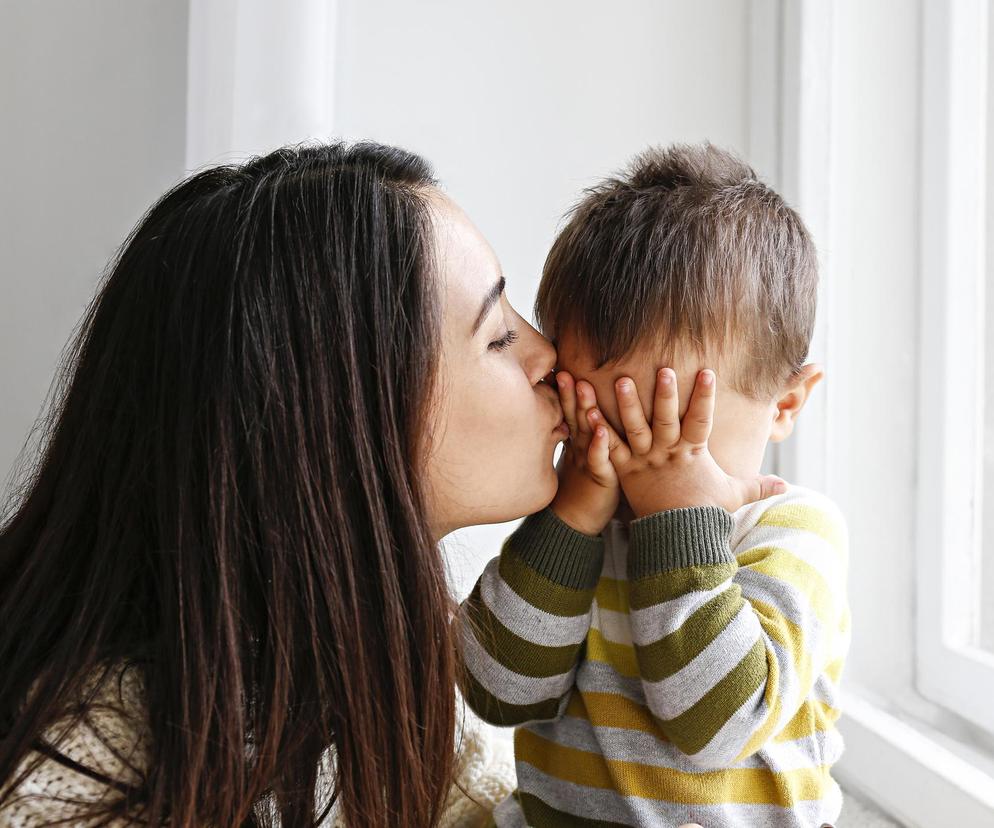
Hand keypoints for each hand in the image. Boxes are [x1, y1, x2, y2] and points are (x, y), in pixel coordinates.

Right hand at [548, 371, 619, 535]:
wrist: (575, 524)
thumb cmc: (583, 490)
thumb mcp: (581, 458)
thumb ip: (582, 435)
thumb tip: (584, 413)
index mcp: (577, 442)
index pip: (568, 412)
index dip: (563, 392)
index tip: (557, 369)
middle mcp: (580, 448)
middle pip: (574, 416)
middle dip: (569, 393)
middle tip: (563, 371)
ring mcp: (588, 462)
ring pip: (585, 432)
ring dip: (584, 409)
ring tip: (583, 386)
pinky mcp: (600, 477)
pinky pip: (600, 459)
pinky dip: (600, 444)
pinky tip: (602, 429)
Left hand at [605, 367, 786, 515]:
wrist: (676, 539)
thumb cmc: (704, 513)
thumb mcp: (733, 495)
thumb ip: (757, 485)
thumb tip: (786, 485)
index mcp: (693, 453)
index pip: (701, 420)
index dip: (704, 396)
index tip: (707, 371)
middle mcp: (668, 453)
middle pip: (666, 419)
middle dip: (665, 394)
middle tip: (663, 369)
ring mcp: (644, 461)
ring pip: (635, 428)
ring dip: (627, 405)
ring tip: (620, 380)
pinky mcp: (624, 470)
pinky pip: (610, 449)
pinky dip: (599, 432)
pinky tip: (589, 411)